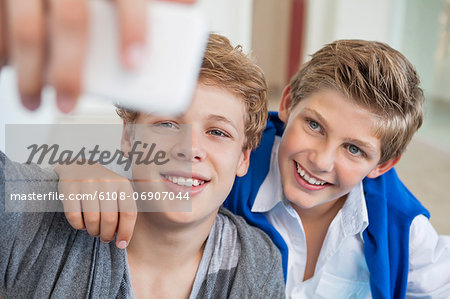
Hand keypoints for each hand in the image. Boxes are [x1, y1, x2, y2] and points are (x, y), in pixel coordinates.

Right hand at [0, 0, 195, 112]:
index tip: (135, 65)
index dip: (134, 30)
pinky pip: (0, 26)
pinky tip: (10, 73)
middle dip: (70, 71)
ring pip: (27, 30)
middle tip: (70, 106)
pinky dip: (3, 55)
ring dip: (29, 74)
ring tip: (34, 104)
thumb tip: (186, 9)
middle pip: (71, 23)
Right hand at [55, 162, 136, 248]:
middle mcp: (106, 182)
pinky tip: (82, 224)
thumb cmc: (103, 186)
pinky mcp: (69, 189)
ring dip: (93, 231)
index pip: (129, 213)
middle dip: (107, 235)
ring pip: (92, 220)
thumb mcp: (119, 191)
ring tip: (94, 230)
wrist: (78, 166)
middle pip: (110, 219)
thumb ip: (124, 210)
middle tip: (105, 238)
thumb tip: (123, 240)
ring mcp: (87, 184)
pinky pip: (74, 217)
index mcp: (122, 184)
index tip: (122, 244)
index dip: (126, 232)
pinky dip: (79, 226)